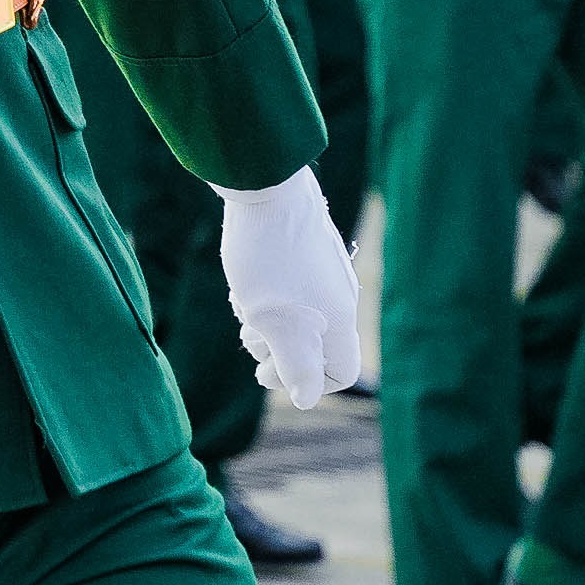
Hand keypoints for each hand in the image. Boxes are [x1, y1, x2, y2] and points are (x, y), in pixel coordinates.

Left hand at [216, 169, 361, 403]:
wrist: (263, 183)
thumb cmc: (267, 256)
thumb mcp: (274, 319)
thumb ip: (294, 363)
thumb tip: (305, 400)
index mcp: (339, 318)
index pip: (340, 373)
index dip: (305, 381)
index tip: (268, 368)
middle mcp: (340, 297)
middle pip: (314, 347)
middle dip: (276, 348)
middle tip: (249, 329)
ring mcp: (324, 273)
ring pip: (297, 318)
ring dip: (266, 320)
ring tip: (243, 299)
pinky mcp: (306, 253)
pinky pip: (290, 292)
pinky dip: (266, 296)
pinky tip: (244, 281)